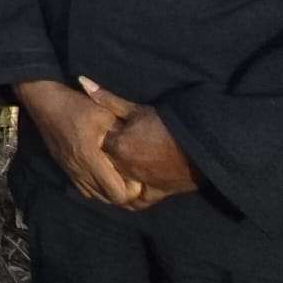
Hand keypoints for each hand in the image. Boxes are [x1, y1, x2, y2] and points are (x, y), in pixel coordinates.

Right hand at [15, 80, 143, 206]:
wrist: (43, 100)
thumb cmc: (75, 105)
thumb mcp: (104, 113)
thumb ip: (122, 134)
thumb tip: (140, 151)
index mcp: (89, 157)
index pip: (117, 193)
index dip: (131, 190)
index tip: (137, 176)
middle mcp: (78, 169)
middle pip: (108, 199)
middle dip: (123, 193)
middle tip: (131, 178)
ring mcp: (69, 169)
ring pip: (95, 196)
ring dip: (109, 191)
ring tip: (118, 177)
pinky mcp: (63, 167)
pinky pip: (84, 188)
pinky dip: (96, 188)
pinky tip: (101, 174)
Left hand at [82, 78, 199, 208]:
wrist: (201, 145)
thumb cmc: (167, 124)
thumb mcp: (136, 109)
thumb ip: (107, 99)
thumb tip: (81, 81)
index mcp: (118, 146)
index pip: (93, 144)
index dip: (92, 140)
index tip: (89, 135)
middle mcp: (125, 167)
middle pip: (103, 166)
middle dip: (99, 161)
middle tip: (96, 155)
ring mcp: (140, 183)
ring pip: (116, 185)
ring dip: (112, 180)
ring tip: (109, 172)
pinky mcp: (155, 193)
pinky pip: (136, 202)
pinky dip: (129, 198)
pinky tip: (123, 193)